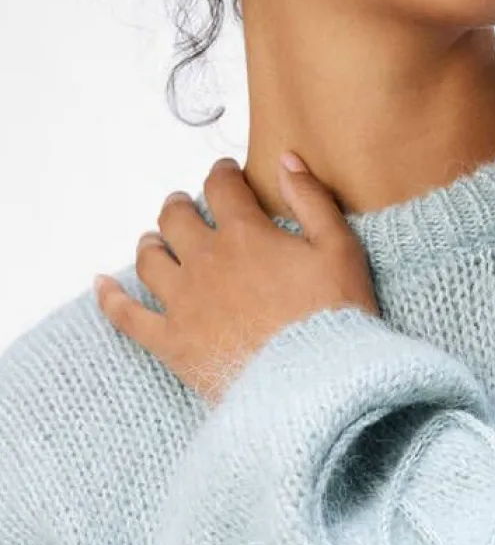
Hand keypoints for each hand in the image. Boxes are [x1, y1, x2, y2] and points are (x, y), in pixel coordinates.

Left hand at [93, 154, 380, 407]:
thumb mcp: (340, 250)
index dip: (223, 175)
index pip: (222, 187)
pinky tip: (103, 285)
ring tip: (157, 240)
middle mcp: (205, 261)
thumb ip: (312, 200)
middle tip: (188, 206)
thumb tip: (286, 160)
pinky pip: (127, 316)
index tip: (227, 175)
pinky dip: (112, 298)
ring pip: (151, 259)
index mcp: (244, 234)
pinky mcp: (172, 342)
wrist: (315, 384)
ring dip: (152, 242)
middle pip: (177, 218)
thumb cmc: (333, 318)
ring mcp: (183, 302)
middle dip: (182, 206)